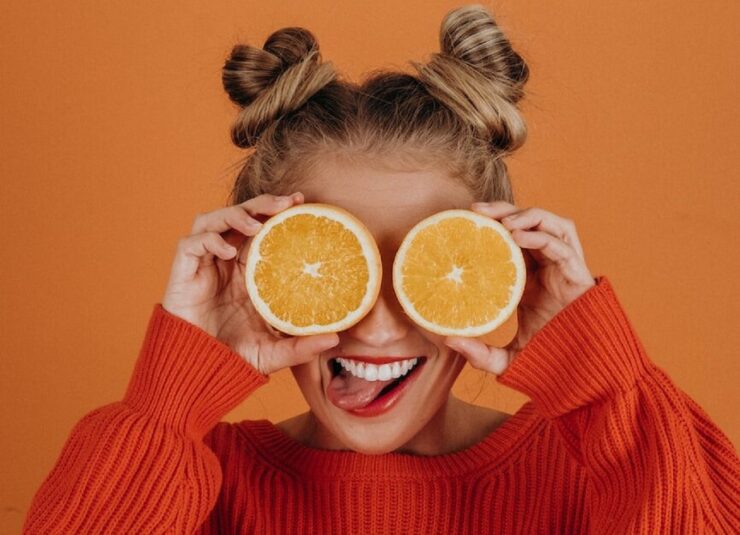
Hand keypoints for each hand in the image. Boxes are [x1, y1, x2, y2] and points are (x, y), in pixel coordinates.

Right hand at [161, 192, 339, 374]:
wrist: (197, 372)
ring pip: (214, 220)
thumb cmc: (233, 358)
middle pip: (241, 216)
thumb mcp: (274, 351)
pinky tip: (228, 252)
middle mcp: (226, 262)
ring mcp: (204, 264)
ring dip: (235, 215)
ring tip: (257, 225)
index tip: (302, 202)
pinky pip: (191, 243)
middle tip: (287, 202)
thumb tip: (335, 340)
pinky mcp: (183, 272)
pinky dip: (210, 240)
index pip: (263, 229)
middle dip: (262, 203)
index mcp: (249, 271)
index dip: (278, 212)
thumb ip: (302, 346)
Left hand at [444, 201, 595, 373]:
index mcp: (529, 277)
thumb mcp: (506, 358)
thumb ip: (480, 353)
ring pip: (550, 224)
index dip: (491, 224)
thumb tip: (449, 341)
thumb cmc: (548, 360)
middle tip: (476, 210)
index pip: (511, 238)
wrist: (582, 373)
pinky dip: (540, 236)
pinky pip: (561, 245)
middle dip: (504, 209)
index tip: (464, 220)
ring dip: (526, 215)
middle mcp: (547, 267)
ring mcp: (564, 268)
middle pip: (529, 222)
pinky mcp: (579, 275)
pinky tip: (518, 237)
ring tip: (502, 222)